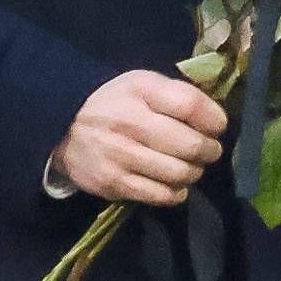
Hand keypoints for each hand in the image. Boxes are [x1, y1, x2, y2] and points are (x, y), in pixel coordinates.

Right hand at [51, 71, 226, 205]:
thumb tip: (216, 119)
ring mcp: (120, 156)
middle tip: (208, 151)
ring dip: (194, 172)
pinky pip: (160, 195)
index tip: (217, 127)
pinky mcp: (113, 183)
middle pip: (190, 145)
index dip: (214, 120)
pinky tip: (174, 183)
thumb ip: (178, 95)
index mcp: (140, 90)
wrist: (62, 126)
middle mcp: (129, 122)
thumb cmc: (115, 103)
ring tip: (190, 166)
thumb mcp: (142, 84)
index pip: (190, 106)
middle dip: (209, 151)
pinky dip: (176, 192)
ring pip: (179, 173)